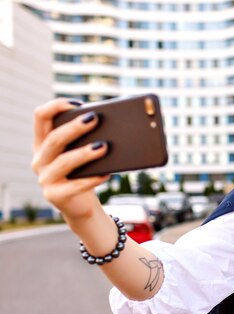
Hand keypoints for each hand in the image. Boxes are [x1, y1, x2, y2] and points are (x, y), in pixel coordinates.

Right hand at [31, 98, 108, 220]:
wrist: (81, 205)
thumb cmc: (83, 173)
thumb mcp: (80, 153)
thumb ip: (85, 138)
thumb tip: (110, 121)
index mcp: (42, 143)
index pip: (40, 117)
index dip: (56, 106)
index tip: (78, 103)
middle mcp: (39, 159)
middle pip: (54, 139)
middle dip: (74, 127)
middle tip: (95, 119)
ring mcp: (45, 178)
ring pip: (64, 162)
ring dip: (85, 153)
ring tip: (103, 147)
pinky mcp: (55, 195)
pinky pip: (75, 186)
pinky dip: (92, 179)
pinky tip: (106, 174)